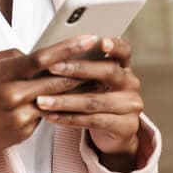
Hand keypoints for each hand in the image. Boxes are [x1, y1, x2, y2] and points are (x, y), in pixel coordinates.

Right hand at [0, 35, 100, 172]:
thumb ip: (8, 56)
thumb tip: (33, 53)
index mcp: (2, 75)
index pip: (41, 58)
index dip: (68, 47)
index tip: (89, 38)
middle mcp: (13, 96)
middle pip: (57, 79)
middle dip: (82, 68)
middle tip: (103, 57)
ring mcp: (20, 117)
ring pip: (56, 99)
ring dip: (76, 88)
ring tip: (95, 76)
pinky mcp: (24, 133)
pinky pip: (45, 114)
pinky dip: (54, 105)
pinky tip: (66, 99)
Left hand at [34, 37, 144, 171]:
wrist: (115, 132)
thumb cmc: (98, 98)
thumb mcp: (95, 81)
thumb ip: (83, 67)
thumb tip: (51, 54)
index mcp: (124, 67)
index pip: (123, 50)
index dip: (114, 45)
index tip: (99, 41)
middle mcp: (130, 83)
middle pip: (108, 71)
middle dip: (78, 68)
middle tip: (52, 68)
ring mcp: (130, 106)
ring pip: (95, 101)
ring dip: (64, 101)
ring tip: (42, 100)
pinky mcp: (125, 126)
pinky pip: (93, 121)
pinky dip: (69, 119)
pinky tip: (51, 116)